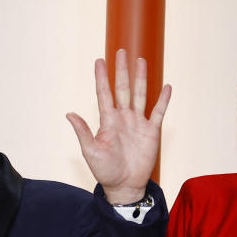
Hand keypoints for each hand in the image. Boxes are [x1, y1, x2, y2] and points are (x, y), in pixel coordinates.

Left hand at [67, 49, 170, 203]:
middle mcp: (123, 118)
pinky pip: (158, 112)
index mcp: (107, 120)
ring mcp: (138, 123)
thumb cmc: (105, 171)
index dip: (101, 77)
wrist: (124, 185)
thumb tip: (69, 114)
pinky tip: (166, 87)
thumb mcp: (90, 151)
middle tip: (121, 51)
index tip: (99, 60)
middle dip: (121, 70)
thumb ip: (83, 131)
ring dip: (141, 78)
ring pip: (140, 95)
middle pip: (122, 88)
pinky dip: (163, 100)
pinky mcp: (151, 132)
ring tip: (141, 61)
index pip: (104, 93)